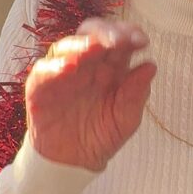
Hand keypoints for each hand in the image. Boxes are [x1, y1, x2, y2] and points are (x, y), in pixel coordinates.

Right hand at [25, 17, 156, 171]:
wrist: (74, 161)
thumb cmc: (102, 135)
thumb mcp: (126, 119)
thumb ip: (137, 94)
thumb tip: (151, 66)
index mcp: (112, 67)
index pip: (120, 40)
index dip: (130, 34)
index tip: (141, 41)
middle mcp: (88, 64)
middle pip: (93, 34)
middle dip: (106, 32)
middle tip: (118, 40)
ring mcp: (63, 72)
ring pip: (68, 46)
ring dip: (81, 44)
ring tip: (95, 48)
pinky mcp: (41, 86)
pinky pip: (44, 70)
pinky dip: (54, 66)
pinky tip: (68, 68)